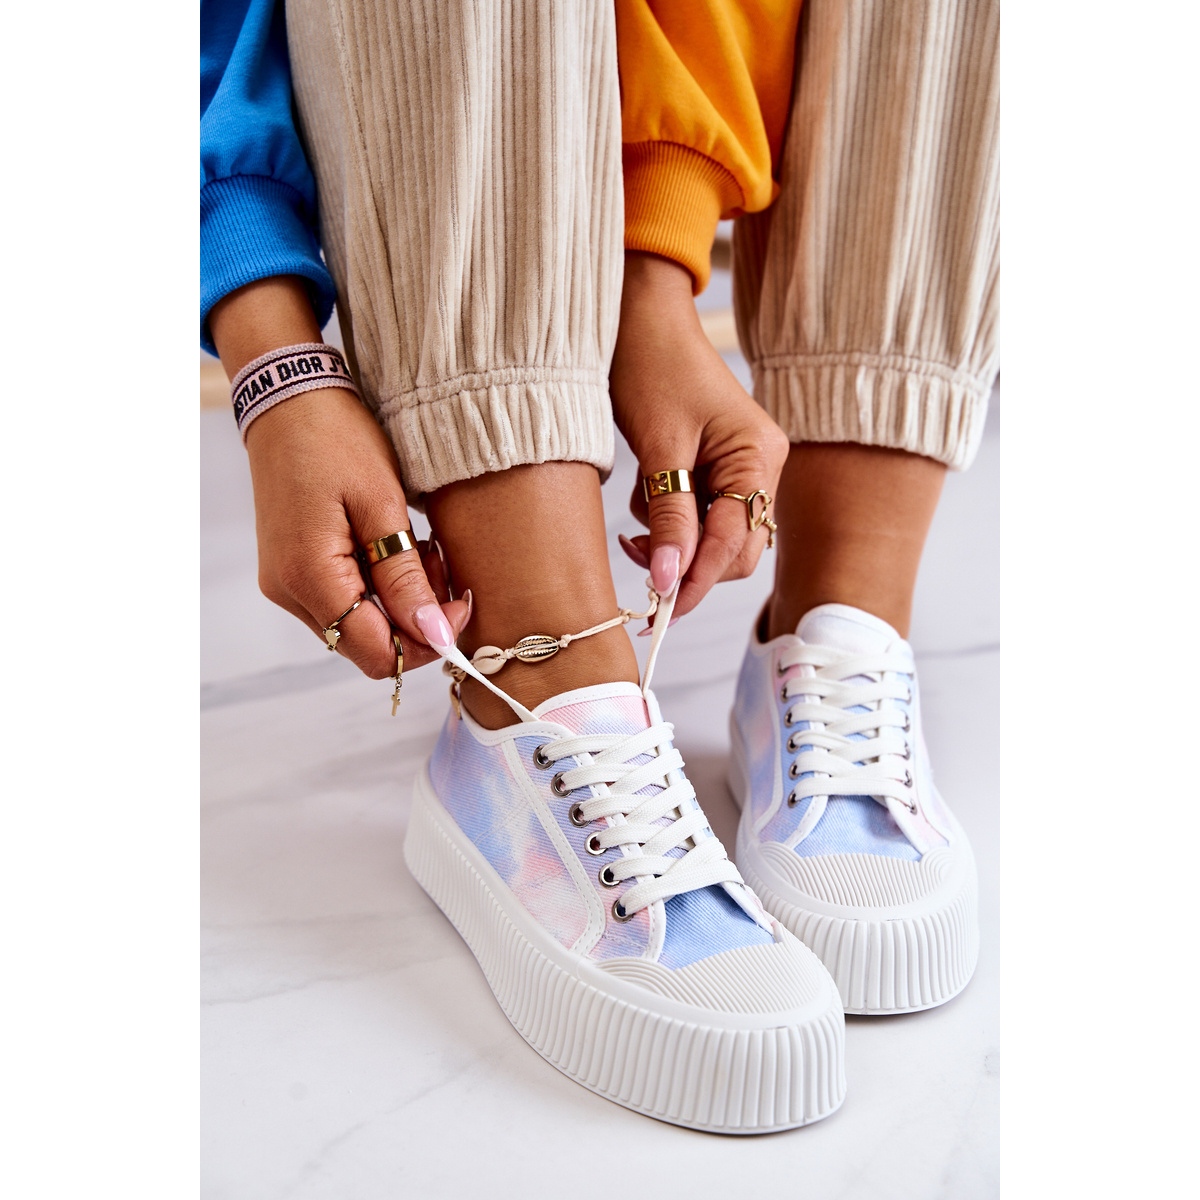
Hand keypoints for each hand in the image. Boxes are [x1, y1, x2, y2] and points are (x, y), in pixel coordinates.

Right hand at [209, 276, 467, 679]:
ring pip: (357, 625)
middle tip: (438, 562)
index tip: (460, 604)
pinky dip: (377, 586)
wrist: (289, 396)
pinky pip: (343, 601)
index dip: (426, 642)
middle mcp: (288, 591)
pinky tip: (393, 546)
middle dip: (415, 617)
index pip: (376, 654)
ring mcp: (285, 583)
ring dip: (398, 600)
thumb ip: (405, 578)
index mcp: (309, 576)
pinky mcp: (290, 570)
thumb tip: (434, 635)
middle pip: (367, 645)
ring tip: (417, 546)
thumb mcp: (383, 505)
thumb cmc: (336, 438)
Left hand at [609, 253, 788, 620]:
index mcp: (759, 457)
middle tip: (638, 563)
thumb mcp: (658, 449)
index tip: (661, 610)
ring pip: (711, 536)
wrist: (639, 318)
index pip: (735, 542)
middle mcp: (761, 466)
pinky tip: (646, 484)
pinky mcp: (716, 467)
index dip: (698, 580)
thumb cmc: (652, 366)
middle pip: (733, 550)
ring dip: (671, 536)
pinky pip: (697, 513)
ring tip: (638, 505)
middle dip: (686, 562)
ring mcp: (741, 468)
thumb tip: (668, 580)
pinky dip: (667, 514)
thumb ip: (669, 518)